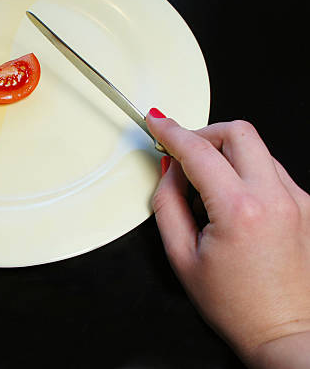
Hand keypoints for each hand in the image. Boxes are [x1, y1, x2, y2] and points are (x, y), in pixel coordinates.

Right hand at [146, 109, 309, 367]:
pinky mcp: (304, 206)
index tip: (158, 122)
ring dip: (225, 154)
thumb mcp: (181, 255)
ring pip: (255, 149)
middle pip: (238, 132)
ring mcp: (296, 200)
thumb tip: (168, 170)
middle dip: (204, 133)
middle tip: (183, 152)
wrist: (283, 330)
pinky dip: (243, 172)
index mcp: (240, 211)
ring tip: (206, 187)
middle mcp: (275, 198)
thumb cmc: (235, 304)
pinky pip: (269, 170)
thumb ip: (168, 203)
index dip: (171, 132)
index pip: (199, 151)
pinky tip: (231, 201)